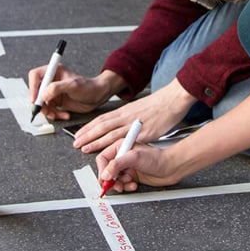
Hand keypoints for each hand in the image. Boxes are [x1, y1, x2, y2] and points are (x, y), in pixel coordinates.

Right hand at [28, 66, 120, 121]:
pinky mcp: (57, 101)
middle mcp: (52, 81)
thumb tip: (43, 95)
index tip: (35, 98)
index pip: (35, 76)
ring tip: (56, 115)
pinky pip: (49, 110)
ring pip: (41, 103)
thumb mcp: (73, 85)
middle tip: (45, 110)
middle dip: (40, 103)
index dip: (33, 87)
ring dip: (47, 111)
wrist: (98, 96)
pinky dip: (55, 114)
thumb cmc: (89, 86)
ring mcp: (53, 92)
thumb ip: (56, 88)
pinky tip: (64, 115)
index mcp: (54, 71)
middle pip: (36, 92)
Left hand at [73, 79, 197, 153]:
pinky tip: (107, 152)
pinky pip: (126, 140)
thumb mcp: (141, 108)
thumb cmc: (161, 104)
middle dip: (87, 134)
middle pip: (101, 126)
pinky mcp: (143, 132)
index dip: (89, 127)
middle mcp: (126, 116)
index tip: (79, 133)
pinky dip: (114, 146)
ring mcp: (134, 124)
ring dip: (95, 141)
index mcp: (125, 110)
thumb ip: (131, 116)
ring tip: (84, 148)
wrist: (174, 98)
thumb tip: (123, 124)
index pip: (102, 119)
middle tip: (75, 142)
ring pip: (109, 133)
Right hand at [96, 138, 181, 192]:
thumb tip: (105, 174)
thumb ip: (117, 164)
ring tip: (128, 183)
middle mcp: (122, 156)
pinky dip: (126, 187)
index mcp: (121, 147)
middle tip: (116, 185)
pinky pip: (122, 184)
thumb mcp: (135, 158)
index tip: (106, 178)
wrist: (171, 167)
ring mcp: (127, 167)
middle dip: (111, 180)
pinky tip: (133, 185)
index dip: (102, 170)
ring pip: (114, 180)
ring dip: (120, 184)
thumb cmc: (157, 158)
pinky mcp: (132, 176)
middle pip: (107, 171)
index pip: (103, 159)